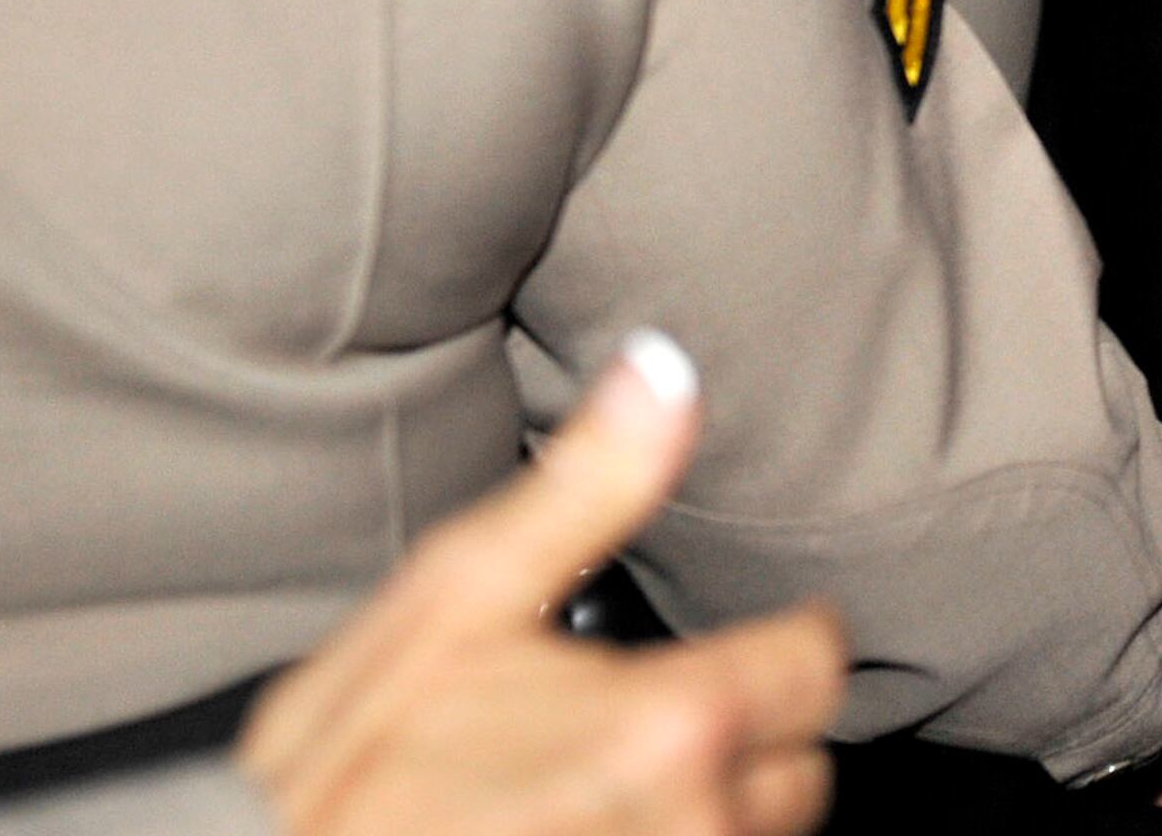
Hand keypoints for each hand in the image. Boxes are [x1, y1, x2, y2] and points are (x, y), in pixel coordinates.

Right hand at [236, 333, 850, 835]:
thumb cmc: (344, 774)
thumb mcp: (452, 601)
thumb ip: (585, 489)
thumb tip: (665, 371)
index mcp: (673, 720)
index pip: (817, 668)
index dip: (775, 647)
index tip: (729, 647)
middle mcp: (696, 821)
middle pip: (796, 766)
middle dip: (737, 741)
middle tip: (633, 730)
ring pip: (753, 835)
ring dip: (702, 809)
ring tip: (594, 790)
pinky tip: (583, 831)